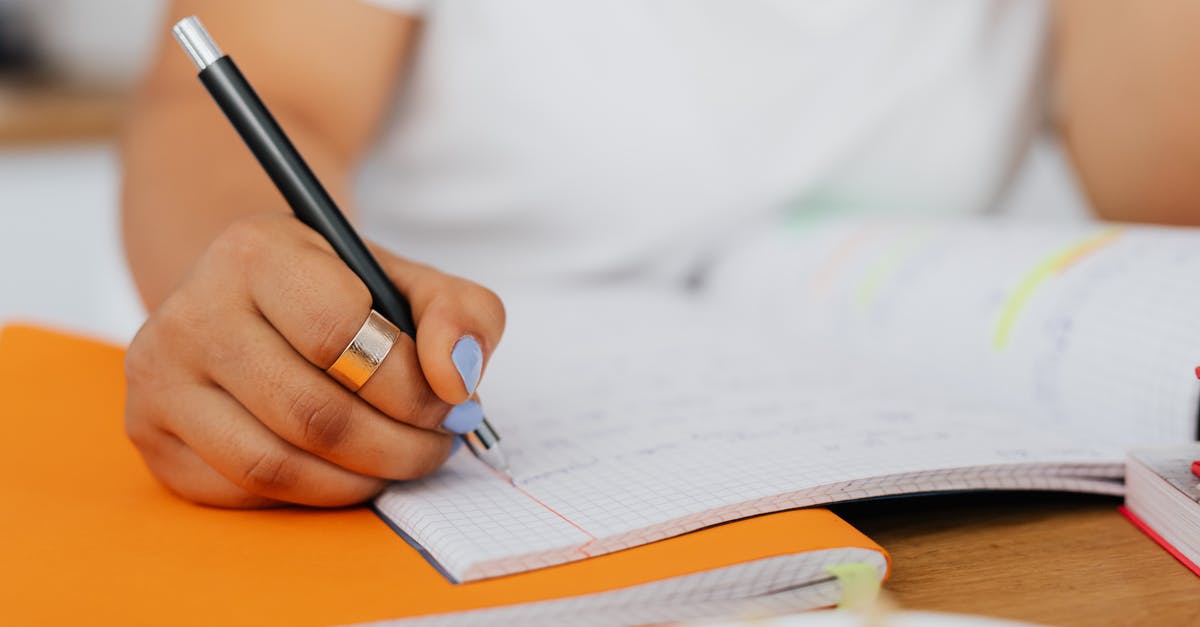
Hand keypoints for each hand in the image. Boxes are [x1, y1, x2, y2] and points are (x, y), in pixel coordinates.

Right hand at [123, 213, 504, 507]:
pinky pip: (244, 492)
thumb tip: (457, 382)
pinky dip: (312, 494)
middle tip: (436, 445)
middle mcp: (192, 310)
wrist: (253, 302)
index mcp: (257, 250)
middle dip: (398, 446)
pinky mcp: (151, 433)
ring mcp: (160, 376)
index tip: (448, 402)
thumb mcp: (411, 283)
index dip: (410, 386)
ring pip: (276, 465)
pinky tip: (345, 469)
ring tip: (400, 460)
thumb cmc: (342, 296)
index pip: (341, 336)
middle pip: (314, 414)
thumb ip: (461, 315)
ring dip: (361, 480)